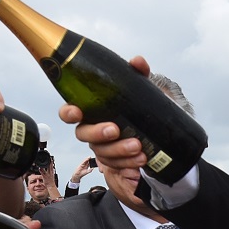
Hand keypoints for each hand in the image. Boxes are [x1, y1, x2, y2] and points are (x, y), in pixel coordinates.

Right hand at [63, 55, 151, 171]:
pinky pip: (116, 166)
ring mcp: (103, 147)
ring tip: (138, 148)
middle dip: (98, 133)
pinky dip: (128, 164)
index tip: (78, 112)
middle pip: (83, 135)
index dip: (69, 113)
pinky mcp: (115, 161)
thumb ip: (138, 74)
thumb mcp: (142, 89)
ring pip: (102, 153)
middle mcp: (92, 129)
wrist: (159, 130)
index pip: (70, 112)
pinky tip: (140, 161)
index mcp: (91, 110)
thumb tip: (137, 62)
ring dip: (119, 151)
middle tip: (115, 130)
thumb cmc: (141, 106)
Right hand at [70, 157, 95, 183]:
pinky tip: (87, 159)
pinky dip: (85, 160)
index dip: (91, 161)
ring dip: (87, 159)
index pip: (89, 163)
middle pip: (87, 161)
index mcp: (86, 166)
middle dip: (89, 159)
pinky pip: (83, 162)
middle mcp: (85, 165)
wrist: (78, 175)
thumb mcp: (87, 171)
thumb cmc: (82, 173)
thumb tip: (93, 168)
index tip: (93, 160)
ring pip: (85, 161)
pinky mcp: (81, 164)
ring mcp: (83, 164)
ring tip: (90, 157)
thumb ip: (90, 170)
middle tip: (92, 157)